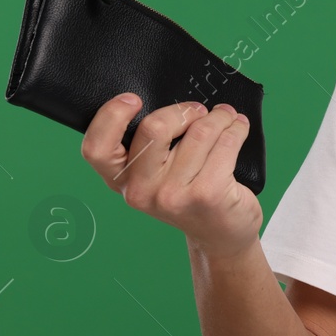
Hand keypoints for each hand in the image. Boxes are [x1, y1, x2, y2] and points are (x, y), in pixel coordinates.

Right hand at [81, 94, 261, 260]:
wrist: (220, 236)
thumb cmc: (188, 196)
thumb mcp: (156, 177)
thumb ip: (150, 146)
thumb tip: (171, 101)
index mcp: (121, 180)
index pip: (97, 148)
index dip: (110, 116)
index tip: (133, 99)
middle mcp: (141, 190)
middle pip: (155, 127)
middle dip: (184, 110)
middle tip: (199, 111)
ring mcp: (173, 194)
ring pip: (200, 132)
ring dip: (220, 117)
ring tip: (227, 118)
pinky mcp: (207, 194)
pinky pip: (225, 143)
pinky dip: (236, 128)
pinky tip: (238, 128)